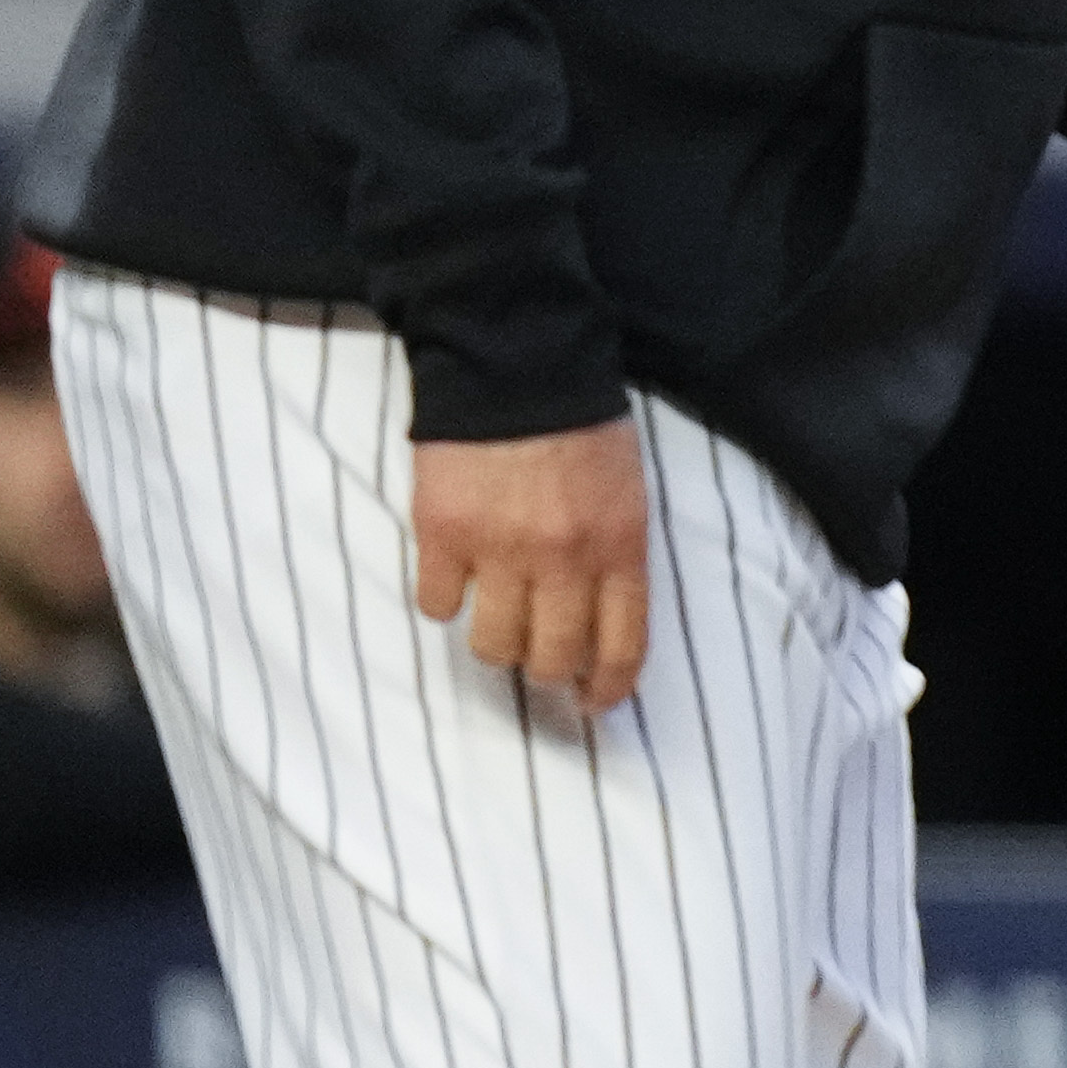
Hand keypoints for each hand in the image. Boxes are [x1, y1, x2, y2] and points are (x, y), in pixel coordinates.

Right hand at [415, 418, 652, 715]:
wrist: (518, 365)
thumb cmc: (583, 428)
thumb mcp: (627, 491)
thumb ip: (617, 558)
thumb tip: (601, 629)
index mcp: (620, 543)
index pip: (621, 644)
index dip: (608, 688)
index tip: (594, 703)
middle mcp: (564, 556)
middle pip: (550, 659)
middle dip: (545, 672)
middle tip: (537, 660)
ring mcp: (500, 548)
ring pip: (491, 646)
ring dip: (495, 642)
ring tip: (497, 614)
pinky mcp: (443, 534)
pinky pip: (439, 605)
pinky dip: (446, 599)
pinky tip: (459, 572)